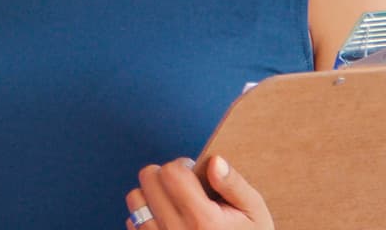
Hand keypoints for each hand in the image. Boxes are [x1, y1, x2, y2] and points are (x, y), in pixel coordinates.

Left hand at [124, 156, 273, 229]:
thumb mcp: (254, 213)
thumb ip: (233, 185)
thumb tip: (214, 161)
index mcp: (203, 220)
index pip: (171, 172)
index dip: (182, 165)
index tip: (193, 174)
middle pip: (148, 179)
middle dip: (164, 175)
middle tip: (183, 186)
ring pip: (135, 199)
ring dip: (151, 194)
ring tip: (173, 202)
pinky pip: (132, 223)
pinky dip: (145, 216)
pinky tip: (166, 220)